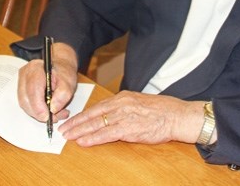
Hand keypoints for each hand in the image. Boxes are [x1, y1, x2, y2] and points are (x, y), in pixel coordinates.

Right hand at [17, 42, 78, 121]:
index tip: (48, 117)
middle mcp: (25, 74)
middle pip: (26, 99)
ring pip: (25, 104)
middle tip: (54, 118)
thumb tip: (53, 108)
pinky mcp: (21, 90)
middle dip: (39, 113)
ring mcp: (21, 82)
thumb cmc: (64, 73)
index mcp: (36, 68)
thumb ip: (63, 94)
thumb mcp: (69, 81)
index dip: (39, 107)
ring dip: (38, 114)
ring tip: (55, 114)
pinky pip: (26, 104)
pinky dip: (37, 111)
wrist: (60, 67)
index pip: (33, 90)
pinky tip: (48, 111)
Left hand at [58, 90, 207, 146]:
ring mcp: (124, 115)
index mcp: (124, 97)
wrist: (177, 116)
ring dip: (80, 130)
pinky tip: (83, 142)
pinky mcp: (129, 128)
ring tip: (68, 136)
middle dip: (76, 122)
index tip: (72, 120)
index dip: (83, 114)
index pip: (98, 106)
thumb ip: (125, 108)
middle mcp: (121, 104)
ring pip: (96, 123)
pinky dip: (93, 138)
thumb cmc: (162, 111)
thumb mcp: (140, 104)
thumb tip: (111, 115)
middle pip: (93, 114)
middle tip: (63, 129)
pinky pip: (106, 134)